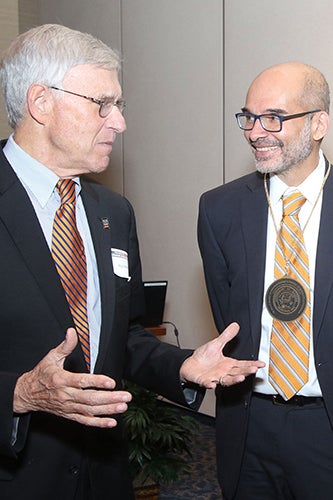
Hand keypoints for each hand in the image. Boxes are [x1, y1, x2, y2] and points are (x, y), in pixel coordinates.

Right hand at [13, 328, 131, 427]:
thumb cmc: (41, 374)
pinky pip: (85, 421)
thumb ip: (65, 345)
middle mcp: (65, 395)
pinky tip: (111, 422)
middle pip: (90, 399)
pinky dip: (99, 423)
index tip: (111, 382)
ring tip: (122, 406)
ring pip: (90, 411)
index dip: (97, 382)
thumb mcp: (51, 357)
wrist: (27, 394)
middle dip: (110, 398)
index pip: (82, 382)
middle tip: (125, 396)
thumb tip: (72, 332)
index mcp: (62, 379)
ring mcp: (68, 407)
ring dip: (108, 410)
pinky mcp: (69, 415)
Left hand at [179, 322, 264, 388]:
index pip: (243, 364)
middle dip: (246, 371)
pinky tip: (212, 384)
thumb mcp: (216, 344)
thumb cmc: (204, 357)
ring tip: (241, 378)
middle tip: (254, 369)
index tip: (261, 364)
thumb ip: (226, 336)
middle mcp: (223, 372)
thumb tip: (235, 326)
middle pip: (237, 372)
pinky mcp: (204, 380)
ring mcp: (215, 377)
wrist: (190, 365)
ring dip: (234, 380)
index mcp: (228, 364)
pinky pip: (207, 383)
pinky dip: (210, 384)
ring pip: (226, 380)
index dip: (252, 364)